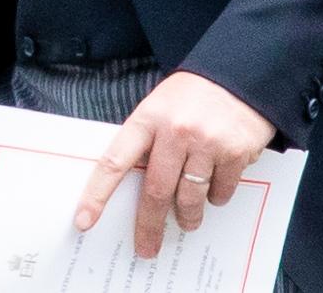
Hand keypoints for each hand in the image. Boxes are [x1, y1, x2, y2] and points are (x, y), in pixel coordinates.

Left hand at [73, 71, 274, 259]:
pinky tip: (215, 187)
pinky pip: (221, 191)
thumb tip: (134, 186)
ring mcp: (207, 143)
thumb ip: (146, 142)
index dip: (97, 194)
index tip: (84, 220)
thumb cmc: (191, 95)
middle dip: (149, 226)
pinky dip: (216, 197)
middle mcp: (175, 132)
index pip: (114, 162)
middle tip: (147, 248)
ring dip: (187, 217)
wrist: (238, 74)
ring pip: (190, 198)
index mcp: (147, 119)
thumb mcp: (158, 108)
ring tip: (187, 222)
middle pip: (155, 191)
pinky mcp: (236, 152)